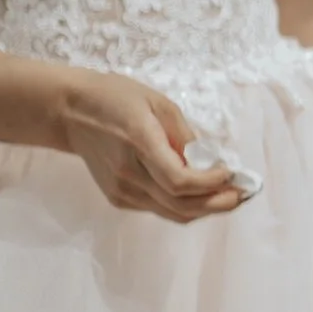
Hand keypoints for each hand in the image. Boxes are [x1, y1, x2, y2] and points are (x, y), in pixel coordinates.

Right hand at [51, 70, 249, 219]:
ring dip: (203, 209)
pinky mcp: (118, 197)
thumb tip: (210, 160)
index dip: (209, 183)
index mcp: (139, 142)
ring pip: (171, 212)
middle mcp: (128, 172)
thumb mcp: (158, 103)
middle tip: (240, 195)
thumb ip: (183, 134)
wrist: (71, 113)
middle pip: (179, 204)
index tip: (229, 172)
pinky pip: (157, 208)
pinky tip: (198, 195)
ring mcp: (121, 189)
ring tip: (227, 198)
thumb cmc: (117, 99)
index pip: (179, 180)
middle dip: (216, 204)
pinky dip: (182, 206)